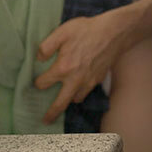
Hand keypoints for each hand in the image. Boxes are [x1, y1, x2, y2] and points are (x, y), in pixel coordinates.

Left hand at [34, 8, 135, 123]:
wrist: (114, 33)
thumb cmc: (87, 30)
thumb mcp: (61, 32)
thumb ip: (46, 46)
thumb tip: (38, 59)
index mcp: (63, 68)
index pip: (44, 83)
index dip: (38, 82)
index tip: (37, 82)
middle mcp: (75, 79)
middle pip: (61, 102)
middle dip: (52, 113)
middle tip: (45, 121)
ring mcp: (88, 81)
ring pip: (75, 98)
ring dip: (67, 100)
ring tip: (62, 100)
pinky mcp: (97, 80)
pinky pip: (86, 91)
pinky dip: (79, 93)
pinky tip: (77, 87)